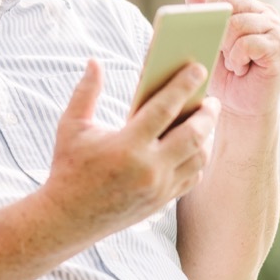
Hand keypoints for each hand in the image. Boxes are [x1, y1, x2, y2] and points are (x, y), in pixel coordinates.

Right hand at [37, 60, 219, 239]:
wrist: (68, 218)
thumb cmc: (69, 166)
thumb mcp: (71, 126)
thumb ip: (86, 92)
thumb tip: (95, 62)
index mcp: (126, 146)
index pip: (164, 109)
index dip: (183, 85)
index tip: (198, 69)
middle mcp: (148, 168)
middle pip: (193, 134)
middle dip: (207, 113)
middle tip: (211, 99)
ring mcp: (159, 188)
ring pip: (198, 158)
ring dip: (207, 136)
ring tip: (206, 120)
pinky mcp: (162, 202)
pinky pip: (192, 177)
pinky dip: (198, 159)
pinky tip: (195, 146)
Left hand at [182, 0, 279, 122]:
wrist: (238, 106)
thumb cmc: (220, 71)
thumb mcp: (204, 36)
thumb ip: (198, 7)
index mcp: (245, 4)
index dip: (209, 9)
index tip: (212, 32)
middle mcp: (263, 11)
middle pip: (229, 2)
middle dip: (217, 29)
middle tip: (223, 51)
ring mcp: (274, 28)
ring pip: (237, 23)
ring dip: (227, 48)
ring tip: (232, 62)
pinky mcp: (279, 47)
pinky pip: (247, 43)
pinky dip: (237, 59)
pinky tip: (241, 68)